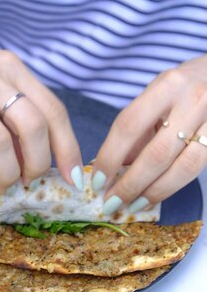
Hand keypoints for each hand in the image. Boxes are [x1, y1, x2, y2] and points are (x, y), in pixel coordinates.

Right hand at [0, 0, 81, 190]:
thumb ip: (14, 102)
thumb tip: (38, 149)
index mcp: (10, 67)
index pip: (53, 109)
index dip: (68, 147)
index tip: (74, 174)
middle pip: (33, 127)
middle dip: (39, 163)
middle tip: (30, 180)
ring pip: (1, 145)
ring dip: (9, 174)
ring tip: (3, 183)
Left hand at [91, 55, 206, 213]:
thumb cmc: (184, 87)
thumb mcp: (157, 94)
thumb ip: (137, 127)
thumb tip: (112, 168)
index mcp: (168, 86)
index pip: (130, 125)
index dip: (110, 157)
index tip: (97, 181)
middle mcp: (193, 102)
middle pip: (156, 153)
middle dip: (130, 184)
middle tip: (111, 203)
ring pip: (182, 167)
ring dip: (153, 192)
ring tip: (132, 206)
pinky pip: (196, 170)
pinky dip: (172, 187)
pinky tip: (154, 197)